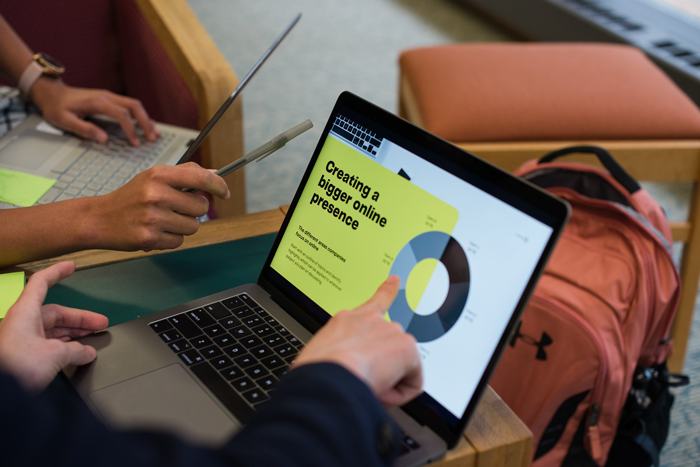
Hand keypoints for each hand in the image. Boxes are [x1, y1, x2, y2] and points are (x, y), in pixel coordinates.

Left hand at [0, 262, 107, 392]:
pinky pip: (48, 345)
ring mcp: (21, 340)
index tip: (71, 266)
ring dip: (73, 334)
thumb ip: (75, 351)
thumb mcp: (54, 355)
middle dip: (80, 318)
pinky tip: (77, 355)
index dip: (58, 272)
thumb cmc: (14, 367)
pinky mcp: (22, 357)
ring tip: (92, 340)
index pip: (42, 283)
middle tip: (100, 323)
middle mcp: (22, 323)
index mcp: (25, 312)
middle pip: (55, 312)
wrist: (0, 394)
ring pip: (53, 330)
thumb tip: (87, 352)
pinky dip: (64, 348)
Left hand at [29, 78, 158, 145]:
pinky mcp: (109, 99)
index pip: (122, 114)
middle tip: (153, 137)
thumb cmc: (56, 107)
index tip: (135, 143)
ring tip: (155, 133)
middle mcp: (106, 96)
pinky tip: (146, 124)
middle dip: (146, 122)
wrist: (52, 93)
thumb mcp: (64, 120)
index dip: (131, 129)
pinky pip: (129, 106)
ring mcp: (109, 96)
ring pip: (134, 105)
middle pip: (134, 106)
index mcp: (97, 101)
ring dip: (146, 118)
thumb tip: (104, 139)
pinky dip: (140, 115)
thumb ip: (85, 129)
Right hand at [86, 162, 230, 251]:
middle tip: (176, 208)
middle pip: (201, 207)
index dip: (219, 185)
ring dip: (184, 226)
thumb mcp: (153, 177)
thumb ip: (185, 173)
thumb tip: (216, 174)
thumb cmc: (131, 197)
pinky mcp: (149, 239)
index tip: (225, 192)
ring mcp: (152, 218)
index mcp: (158, 175)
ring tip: (164, 220)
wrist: (99, 219)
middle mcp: (156, 194)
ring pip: (193, 226)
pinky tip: (156, 231)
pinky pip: (179, 241)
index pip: (201, 177)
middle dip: (194, 210)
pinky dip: (171, 239)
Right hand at [293, 276, 421, 406]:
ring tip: (366, 388)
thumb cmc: (316, 373)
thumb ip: (338, 356)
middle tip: (369, 382)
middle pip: (392, 340)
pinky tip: (380, 393)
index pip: (371, 304)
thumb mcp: (320, 357)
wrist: (327, 378)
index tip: (395, 280)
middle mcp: (369, 320)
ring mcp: (389, 331)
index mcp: (345, 320)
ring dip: (389, 381)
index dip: (386, 290)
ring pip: (400, 364)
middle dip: (388, 363)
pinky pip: (412, 381)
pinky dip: (399, 395)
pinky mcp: (406, 346)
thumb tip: (346, 373)